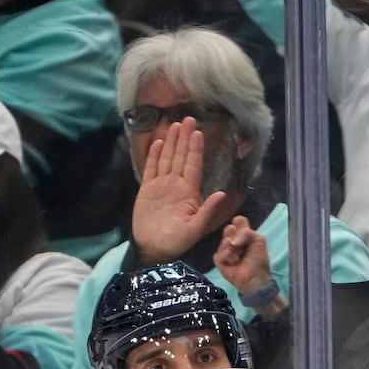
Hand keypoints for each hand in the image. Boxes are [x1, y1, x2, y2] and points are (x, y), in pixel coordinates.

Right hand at [130, 119, 230, 263]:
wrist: (154, 249)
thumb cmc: (177, 242)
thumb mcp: (196, 228)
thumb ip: (208, 210)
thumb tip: (221, 194)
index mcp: (189, 192)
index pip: (193, 165)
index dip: (195, 149)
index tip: (198, 132)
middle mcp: (176, 185)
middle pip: (181, 157)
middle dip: (184, 138)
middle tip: (188, 119)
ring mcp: (161, 186)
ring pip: (167, 159)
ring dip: (171, 142)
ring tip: (174, 125)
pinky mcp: (147, 190)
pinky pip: (151, 169)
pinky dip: (153, 156)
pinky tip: (157, 143)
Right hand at [214, 216, 281, 312]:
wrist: (255, 278)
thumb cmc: (259, 260)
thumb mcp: (258, 240)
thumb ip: (246, 232)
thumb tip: (231, 241)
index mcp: (243, 234)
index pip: (238, 220)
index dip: (240, 224)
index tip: (245, 232)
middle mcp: (233, 240)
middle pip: (228, 229)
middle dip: (235, 236)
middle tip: (241, 246)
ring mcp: (226, 250)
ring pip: (223, 241)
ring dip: (233, 249)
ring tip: (239, 257)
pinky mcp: (220, 261)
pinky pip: (218, 254)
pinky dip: (227, 257)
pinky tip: (233, 262)